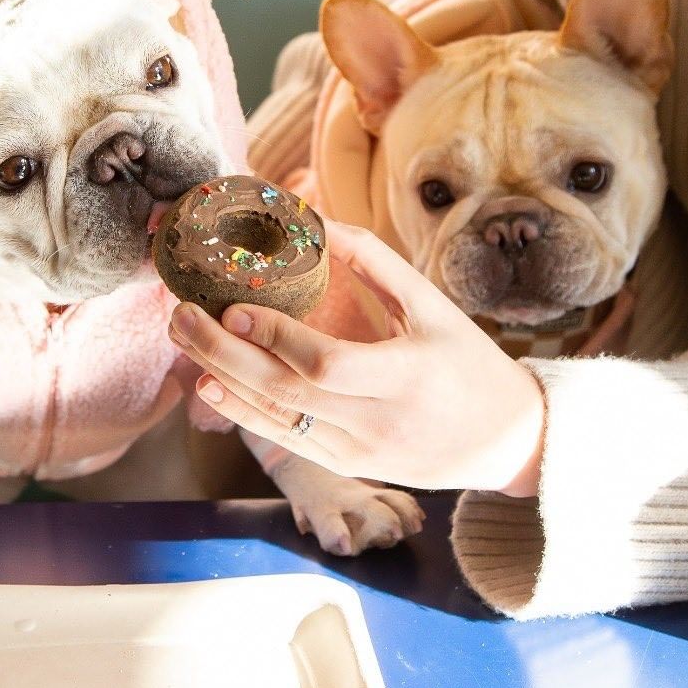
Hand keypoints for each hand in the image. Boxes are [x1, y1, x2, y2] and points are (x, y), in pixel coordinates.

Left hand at [168, 223, 545, 496]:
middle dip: (223, 354)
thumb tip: (318, 222)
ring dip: (222, 379)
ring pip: (276, 421)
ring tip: (183, 340)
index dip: (274, 338)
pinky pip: (286, 441)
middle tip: (181, 316)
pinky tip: (210, 385)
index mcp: (405, 378)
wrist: (507, 442)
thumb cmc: (471, 364)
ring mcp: (359, 453)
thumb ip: (378, 265)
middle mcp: (376, 423)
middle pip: (284, 393)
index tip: (231, 306)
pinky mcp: (348, 465)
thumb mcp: (436, 308)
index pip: (325, 364)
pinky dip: (244, 413)